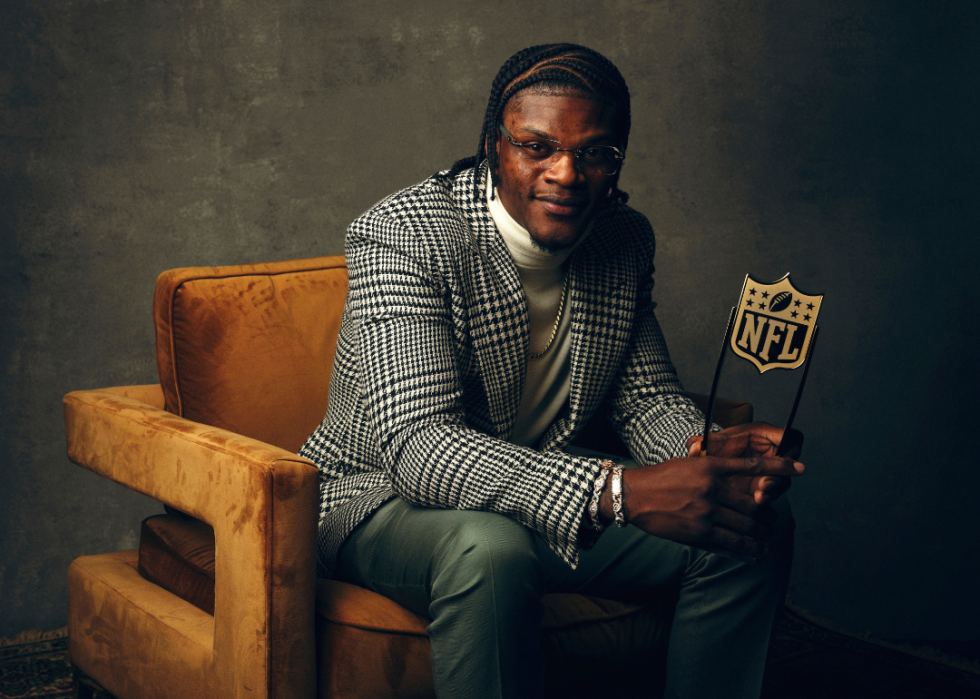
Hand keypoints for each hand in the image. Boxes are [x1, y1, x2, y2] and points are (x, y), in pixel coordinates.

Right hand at [607, 453, 803, 559]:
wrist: (634, 495)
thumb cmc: (661, 479)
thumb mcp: (690, 465)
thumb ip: (716, 473)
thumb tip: (740, 484)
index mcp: (711, 467)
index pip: (753, 467)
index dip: (780, 469)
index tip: (801, 470)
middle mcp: (712, 488)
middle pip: (754, 504)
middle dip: (767, 515)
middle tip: (772, 520)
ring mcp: (707, 511)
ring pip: (747, 526)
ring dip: (761, 534)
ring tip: (766, 537)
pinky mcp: (699, 532)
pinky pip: (733, 543)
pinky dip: (749, 549)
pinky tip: (756, 552)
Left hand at [686, 423, 803, 504]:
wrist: (710, 465)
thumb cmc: (715, 448)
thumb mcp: (709, 443)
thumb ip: (703, 442)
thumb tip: (693, 447)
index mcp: (764, 435)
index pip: (791, 437)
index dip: (793, 446)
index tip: (788, 458)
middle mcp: (772, 454)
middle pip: (789, 464)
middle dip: (779, 475)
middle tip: (765, 484)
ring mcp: (769, 472)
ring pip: (781, 483)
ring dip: (772, 491)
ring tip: (759, 496)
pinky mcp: (763, 488)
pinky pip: (771, 495)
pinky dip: (764, 500)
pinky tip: (754, 504)